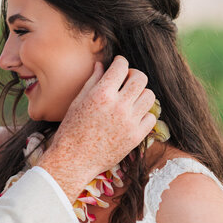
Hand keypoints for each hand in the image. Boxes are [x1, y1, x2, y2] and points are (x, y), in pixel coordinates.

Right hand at [37, 57, 155, 199]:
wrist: (74, 160)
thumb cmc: (71, 130)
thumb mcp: (78, 102)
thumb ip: (93, 81)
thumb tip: (102, 65)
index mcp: (102, 94)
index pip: (122, 66)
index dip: (120, 62)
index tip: (118, 65)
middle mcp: (118, 106)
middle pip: (141, 78)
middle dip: (133, 75)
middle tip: (126, 81)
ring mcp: (129, 122)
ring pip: (149, 96)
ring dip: (141, 94)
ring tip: (130, 99)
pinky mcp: (136, 137)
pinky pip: (151, 118)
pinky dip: (144, 114)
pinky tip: (133, 116)